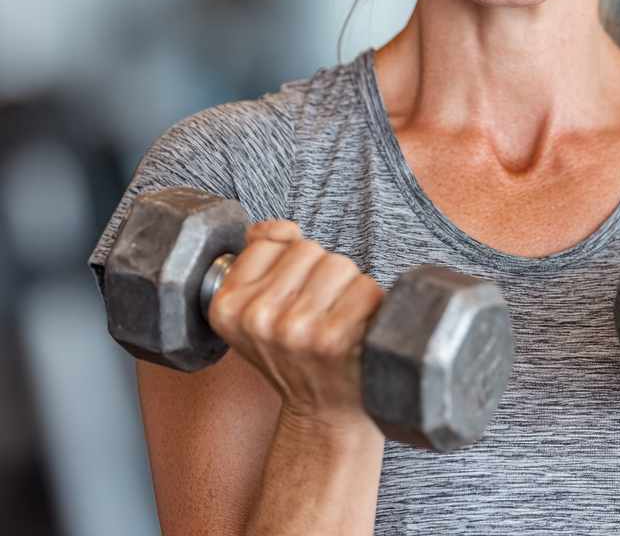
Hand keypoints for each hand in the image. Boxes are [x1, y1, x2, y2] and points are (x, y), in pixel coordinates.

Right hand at [207, 220, 384, 426]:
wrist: (323, 413)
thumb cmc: (295, 355)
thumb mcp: (258, 308)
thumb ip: (261, 256)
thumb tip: (281, 229)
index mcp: (227, 306)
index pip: (272, 242)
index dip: (291, 265)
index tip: (292, 297)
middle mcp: (257, 317)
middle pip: (310, 250)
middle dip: (321, 274)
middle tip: (318, 313)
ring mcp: (295, 328)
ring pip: (339, 264)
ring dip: (347, 288)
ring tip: (337, 321)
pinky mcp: (334, 338)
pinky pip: (365, 287)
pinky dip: (370, 304)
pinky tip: (356, 330)